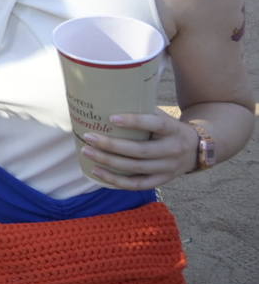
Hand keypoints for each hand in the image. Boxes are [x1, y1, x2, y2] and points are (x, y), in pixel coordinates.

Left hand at [79, 109, 199, 189]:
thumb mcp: (163, 116)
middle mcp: (172, 150)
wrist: (196, 150)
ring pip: (135, 168)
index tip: (111, 118)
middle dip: (112, 145)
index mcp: (173, 130)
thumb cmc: (168, 128)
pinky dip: (116, 180)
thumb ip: (143, 110)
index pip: (155, 124)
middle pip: (140, 151)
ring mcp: (168, 168)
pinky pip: (137, 184)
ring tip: (87, 152)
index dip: (134, 122)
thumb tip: (108, 99)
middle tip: (89, 137)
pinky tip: (98, 171)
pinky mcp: (162, 180)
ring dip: (109, 162)